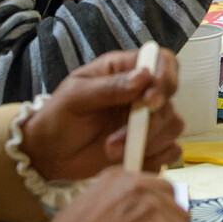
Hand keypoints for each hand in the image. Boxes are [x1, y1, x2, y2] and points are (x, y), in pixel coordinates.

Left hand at [19, 49, 182, 180]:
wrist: (49, 155)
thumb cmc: (58, 118)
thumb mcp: (75, 97)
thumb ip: (108, 87)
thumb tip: (144, 77)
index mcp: (125, 70)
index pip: (163, 61)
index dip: (165, 77)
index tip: (150, 101)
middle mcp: (142, 92)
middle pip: (170, 99)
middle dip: (149, 123)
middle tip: (117, 139)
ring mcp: (148, 120)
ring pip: (173, 125)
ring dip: (148, 143)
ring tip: (112, 152)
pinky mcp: (149, 146)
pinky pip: (170, 151)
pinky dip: (155, 158)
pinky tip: (129, 161)